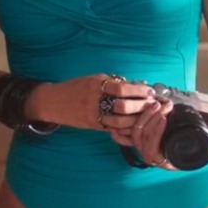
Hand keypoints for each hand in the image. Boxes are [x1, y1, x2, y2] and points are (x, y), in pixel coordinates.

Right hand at [32, 74, 156, 132]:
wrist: (52, 101)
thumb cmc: (73, 88)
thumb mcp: (90, 79)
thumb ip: (109, 82)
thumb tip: (133, 86)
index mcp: (95, 83)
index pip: (122, 88)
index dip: (139, 91)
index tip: (149, 91)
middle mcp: (95, 99)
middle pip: (124, 105)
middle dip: (142, 106)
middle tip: (154, 105)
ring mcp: (93, 113)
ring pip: (121, 120)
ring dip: (137, 119)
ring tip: (147, 116)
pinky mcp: (92, 125)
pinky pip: (113, 128)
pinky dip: (126, 128)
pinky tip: (134, 125)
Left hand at [112, 95, 207, 168]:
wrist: (197, 140)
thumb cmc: (201, 143)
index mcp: (169, 161)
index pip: (154, 149)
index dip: (156, 133)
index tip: (165, 118)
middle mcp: (155, 157)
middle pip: (142, 139)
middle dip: (149, 120)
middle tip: (160, 105)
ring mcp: (146, 148)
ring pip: (135, 134)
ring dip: (142, 117)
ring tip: (155, 103)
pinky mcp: (141, 140)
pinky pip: (128, 137)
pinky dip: (122, 131)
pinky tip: (118, 122)